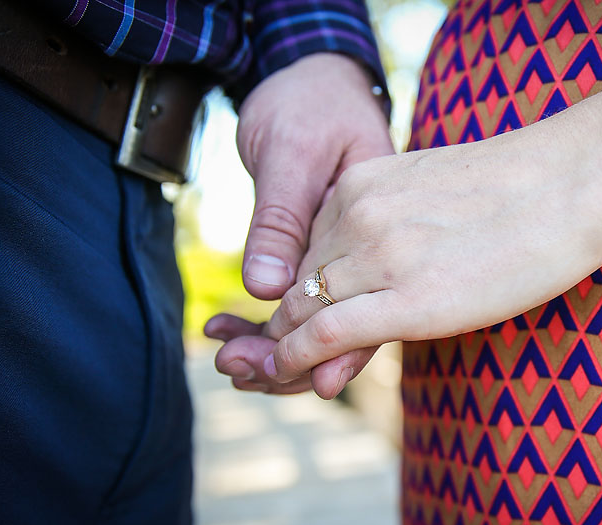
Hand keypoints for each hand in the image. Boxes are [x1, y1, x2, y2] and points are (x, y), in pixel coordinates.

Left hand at [207, 52, 393, 395]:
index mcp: (375, 221)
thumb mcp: (292, 151)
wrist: (312, 76)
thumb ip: (280, 218)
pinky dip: (266, 315)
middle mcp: (367, 244)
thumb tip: (263, 287)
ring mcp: (348, 248)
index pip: (358, 303)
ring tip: (226, 355)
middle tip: (231, 367)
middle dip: (285, 355)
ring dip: (273, 341)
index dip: (318, 348)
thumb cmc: (308, 102)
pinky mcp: (325, 246)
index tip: (266, 371)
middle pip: (338, 321)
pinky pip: (301, 293)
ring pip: (318, 314)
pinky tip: (230, 325)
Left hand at [258, 123, 601, 385]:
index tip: (295, 318)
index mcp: (360, 183)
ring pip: (303, 308)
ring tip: (282, 371)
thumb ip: (391, 220)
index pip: (303, 247)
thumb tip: (379, 263)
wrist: (574, 182)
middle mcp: (357, 214)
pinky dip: (297, 356)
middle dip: (283, 321)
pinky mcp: (406, 299)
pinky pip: (326, 332)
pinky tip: (290, 371)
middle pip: (297, 281)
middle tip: (273, 353)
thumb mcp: (431, 190)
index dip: (293, 290)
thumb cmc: (519, 190)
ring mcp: (379, 254)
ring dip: (287, 344)